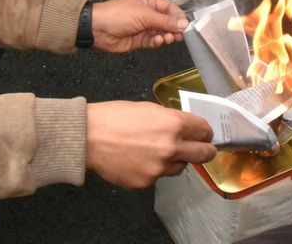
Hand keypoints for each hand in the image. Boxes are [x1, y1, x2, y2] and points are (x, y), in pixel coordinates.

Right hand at [86, 101, 215, 188]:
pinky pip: (157, 177)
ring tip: (156, 152)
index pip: (204, 130)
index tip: (203, 133)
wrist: (86, 138)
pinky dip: (152, 170)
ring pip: (180, 167)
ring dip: (175, 160)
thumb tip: (183, 127)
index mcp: (173, 125)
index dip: (205, 131)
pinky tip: (137, 160)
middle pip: (204, 154)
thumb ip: (169, 119)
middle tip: (202, 149)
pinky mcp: (146, 183)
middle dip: (205, 150)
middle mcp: (171, 148)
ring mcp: (159, 169)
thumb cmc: (113, 117)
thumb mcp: (147, 108)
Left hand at [91, 0, 186, 52]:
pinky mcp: (139, 40)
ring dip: (166, 36)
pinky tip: (158, 41)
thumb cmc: (119, 15)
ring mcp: (143, 27)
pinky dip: (157, 42)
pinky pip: (152, 41)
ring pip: (161, 32)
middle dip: (173, 28)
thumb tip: (183, 23)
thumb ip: (165, 20)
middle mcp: (147, 13)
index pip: (169, 7)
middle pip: (166, 21)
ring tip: (167, 39)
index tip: (186, 25)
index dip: (178, 15)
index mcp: (148, 1)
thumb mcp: (144, 15)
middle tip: (179, 35)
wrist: (97, 29)